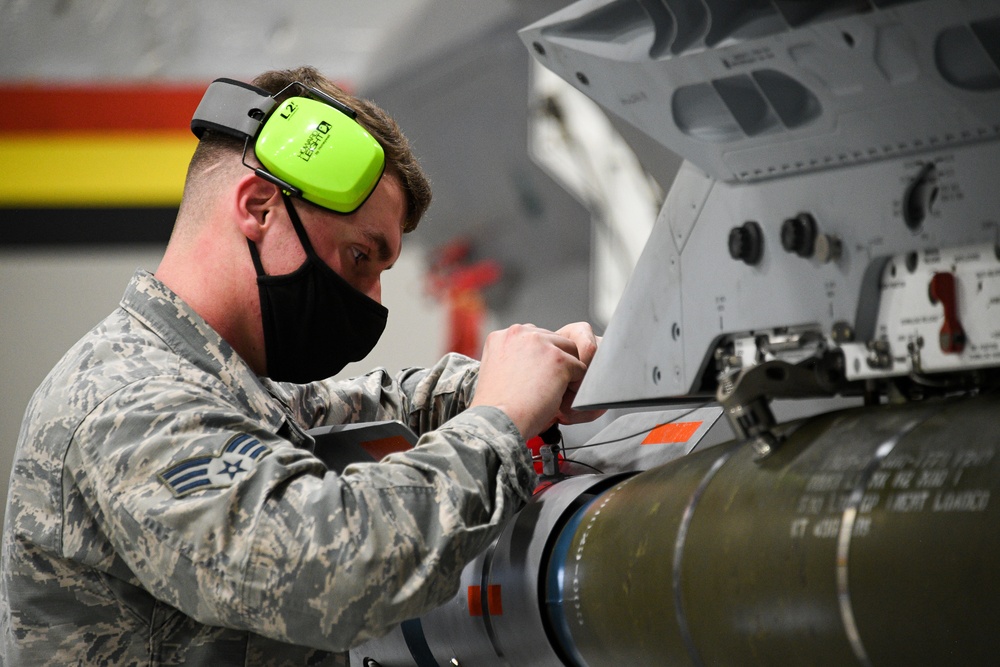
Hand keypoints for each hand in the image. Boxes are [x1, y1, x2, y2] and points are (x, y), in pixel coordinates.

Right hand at [470, 323, 602, 438]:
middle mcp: (520, 333)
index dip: (539, 359)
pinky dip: (575, 386)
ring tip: (554, 393)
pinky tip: (561, 398)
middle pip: (554, 341)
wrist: (497, 421)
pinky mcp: (558, 359)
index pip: (534, 338)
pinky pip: (580, 368)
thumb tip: (535, 360)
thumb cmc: (496, 406)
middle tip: (546, 387)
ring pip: (570, 352)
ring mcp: (541, 344)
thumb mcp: (496, 370)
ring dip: (567, 372)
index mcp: (502, 336)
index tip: (533, 377)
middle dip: (555, 363)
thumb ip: (513, 357)